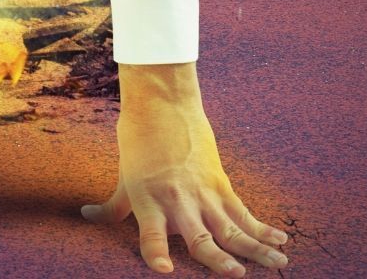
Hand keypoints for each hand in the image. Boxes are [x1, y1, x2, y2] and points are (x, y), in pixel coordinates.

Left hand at [82, 62, 288, 274]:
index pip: (151, 235)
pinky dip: (263, 227)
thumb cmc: (138, 142)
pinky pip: (244, 211)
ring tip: (277, 264)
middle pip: (200, 237)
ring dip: (255, 248)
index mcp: (149, 201)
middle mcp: (178, 201)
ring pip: (233, 228)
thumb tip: (87, 216)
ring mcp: (203, 193)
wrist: (162, 104)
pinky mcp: (221, 184)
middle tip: (236, 275)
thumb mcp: (124, 178)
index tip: (165, 270)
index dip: (156, 253)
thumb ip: (112, 207)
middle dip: (218, 259)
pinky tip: (280, 240)